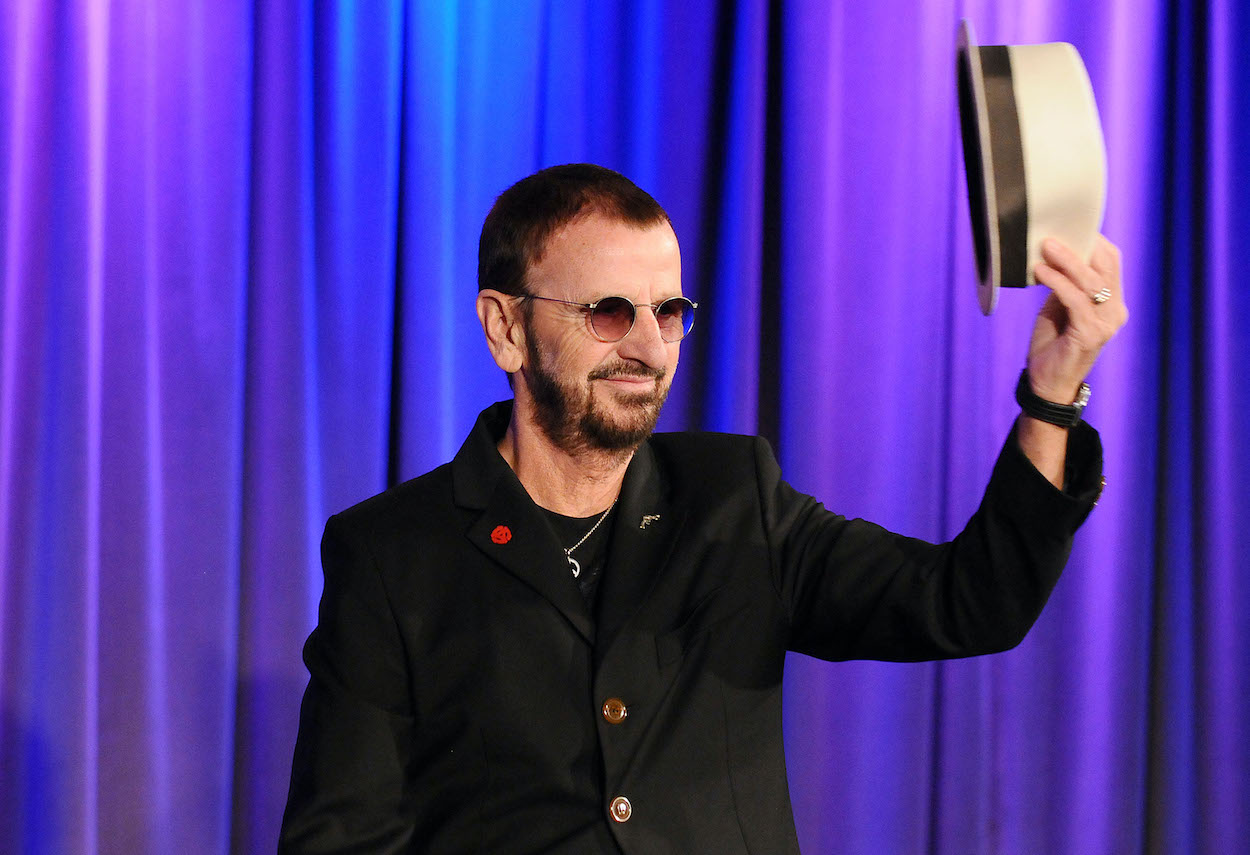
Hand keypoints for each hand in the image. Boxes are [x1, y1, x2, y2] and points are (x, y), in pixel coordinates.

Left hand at [1026, 235, 1126, 401]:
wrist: (1048, 383)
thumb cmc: (1053, 342)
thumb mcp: (1060, 306)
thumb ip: (1066, 284)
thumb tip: (1056, 252)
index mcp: (1112, 302)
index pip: (1111, 262)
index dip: (1093, 242)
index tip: (1069, 228)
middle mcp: (1116, 311)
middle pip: (1104, 267)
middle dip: (1078, 247)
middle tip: (1050, 235)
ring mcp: (1106, 323)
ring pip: (1091, 282)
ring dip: (1066, 261)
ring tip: (1044, 248)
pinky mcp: (1090, 334)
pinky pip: (1075, 300)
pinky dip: (1057, 282)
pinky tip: (1040, 272)